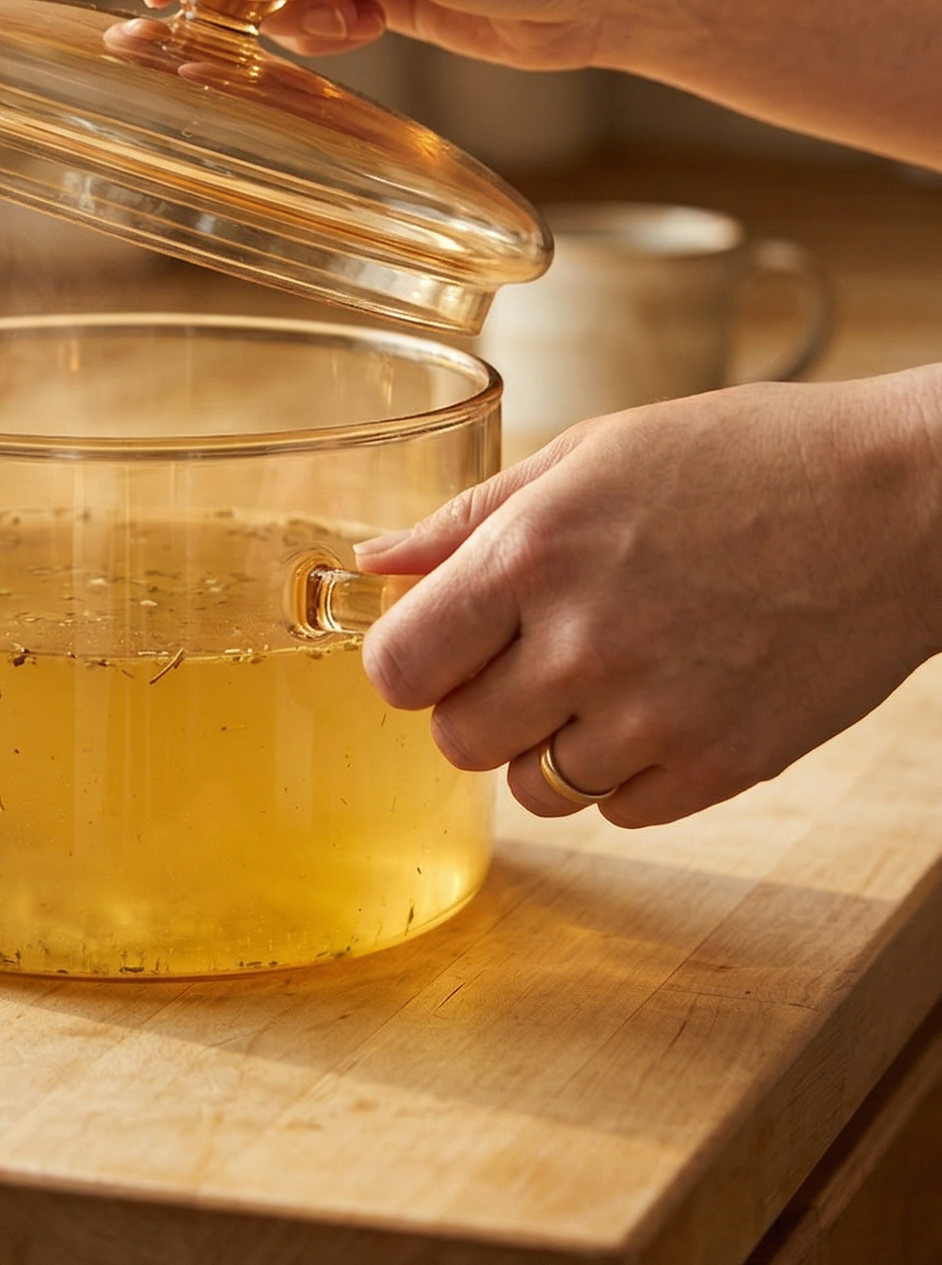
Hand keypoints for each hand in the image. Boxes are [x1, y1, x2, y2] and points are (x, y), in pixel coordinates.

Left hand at [353, 372, 941, 825]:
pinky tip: (665, 700)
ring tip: (609, 672)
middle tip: (529, 654)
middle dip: (475, 703)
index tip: (437, 645)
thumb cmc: (748, 459)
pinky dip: (624, 772)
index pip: (399, 667)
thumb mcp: (594, 454)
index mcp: (536, 553)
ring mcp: (656, 716)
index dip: (408, 661)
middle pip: (455, 740)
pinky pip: (615, 810)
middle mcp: (584, 643)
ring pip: (532, 788)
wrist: (901, 504)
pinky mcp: (723, 768)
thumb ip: (471, 519)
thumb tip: (374, 566)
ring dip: (550, 741)